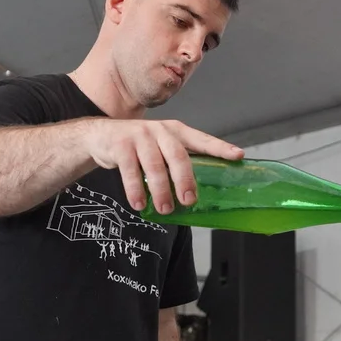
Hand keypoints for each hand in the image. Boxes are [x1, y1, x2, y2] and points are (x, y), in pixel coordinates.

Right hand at [84, 119, 243, 212]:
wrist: (102, 135)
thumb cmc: (139, 146)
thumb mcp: (161, 147)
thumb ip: (176, 162)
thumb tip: (195, 195)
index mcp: (176, 131)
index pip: (202, 139)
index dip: (220, 148)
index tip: (238, 156)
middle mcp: (160, 131)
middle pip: (178, 156)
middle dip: (185, 180)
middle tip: (189, 200)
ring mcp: (140, 136)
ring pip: (154, 166)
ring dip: (161, 191)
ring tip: (166, 209)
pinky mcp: (121, 145)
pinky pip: (130, 171)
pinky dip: (135, 190)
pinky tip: (140, 204)